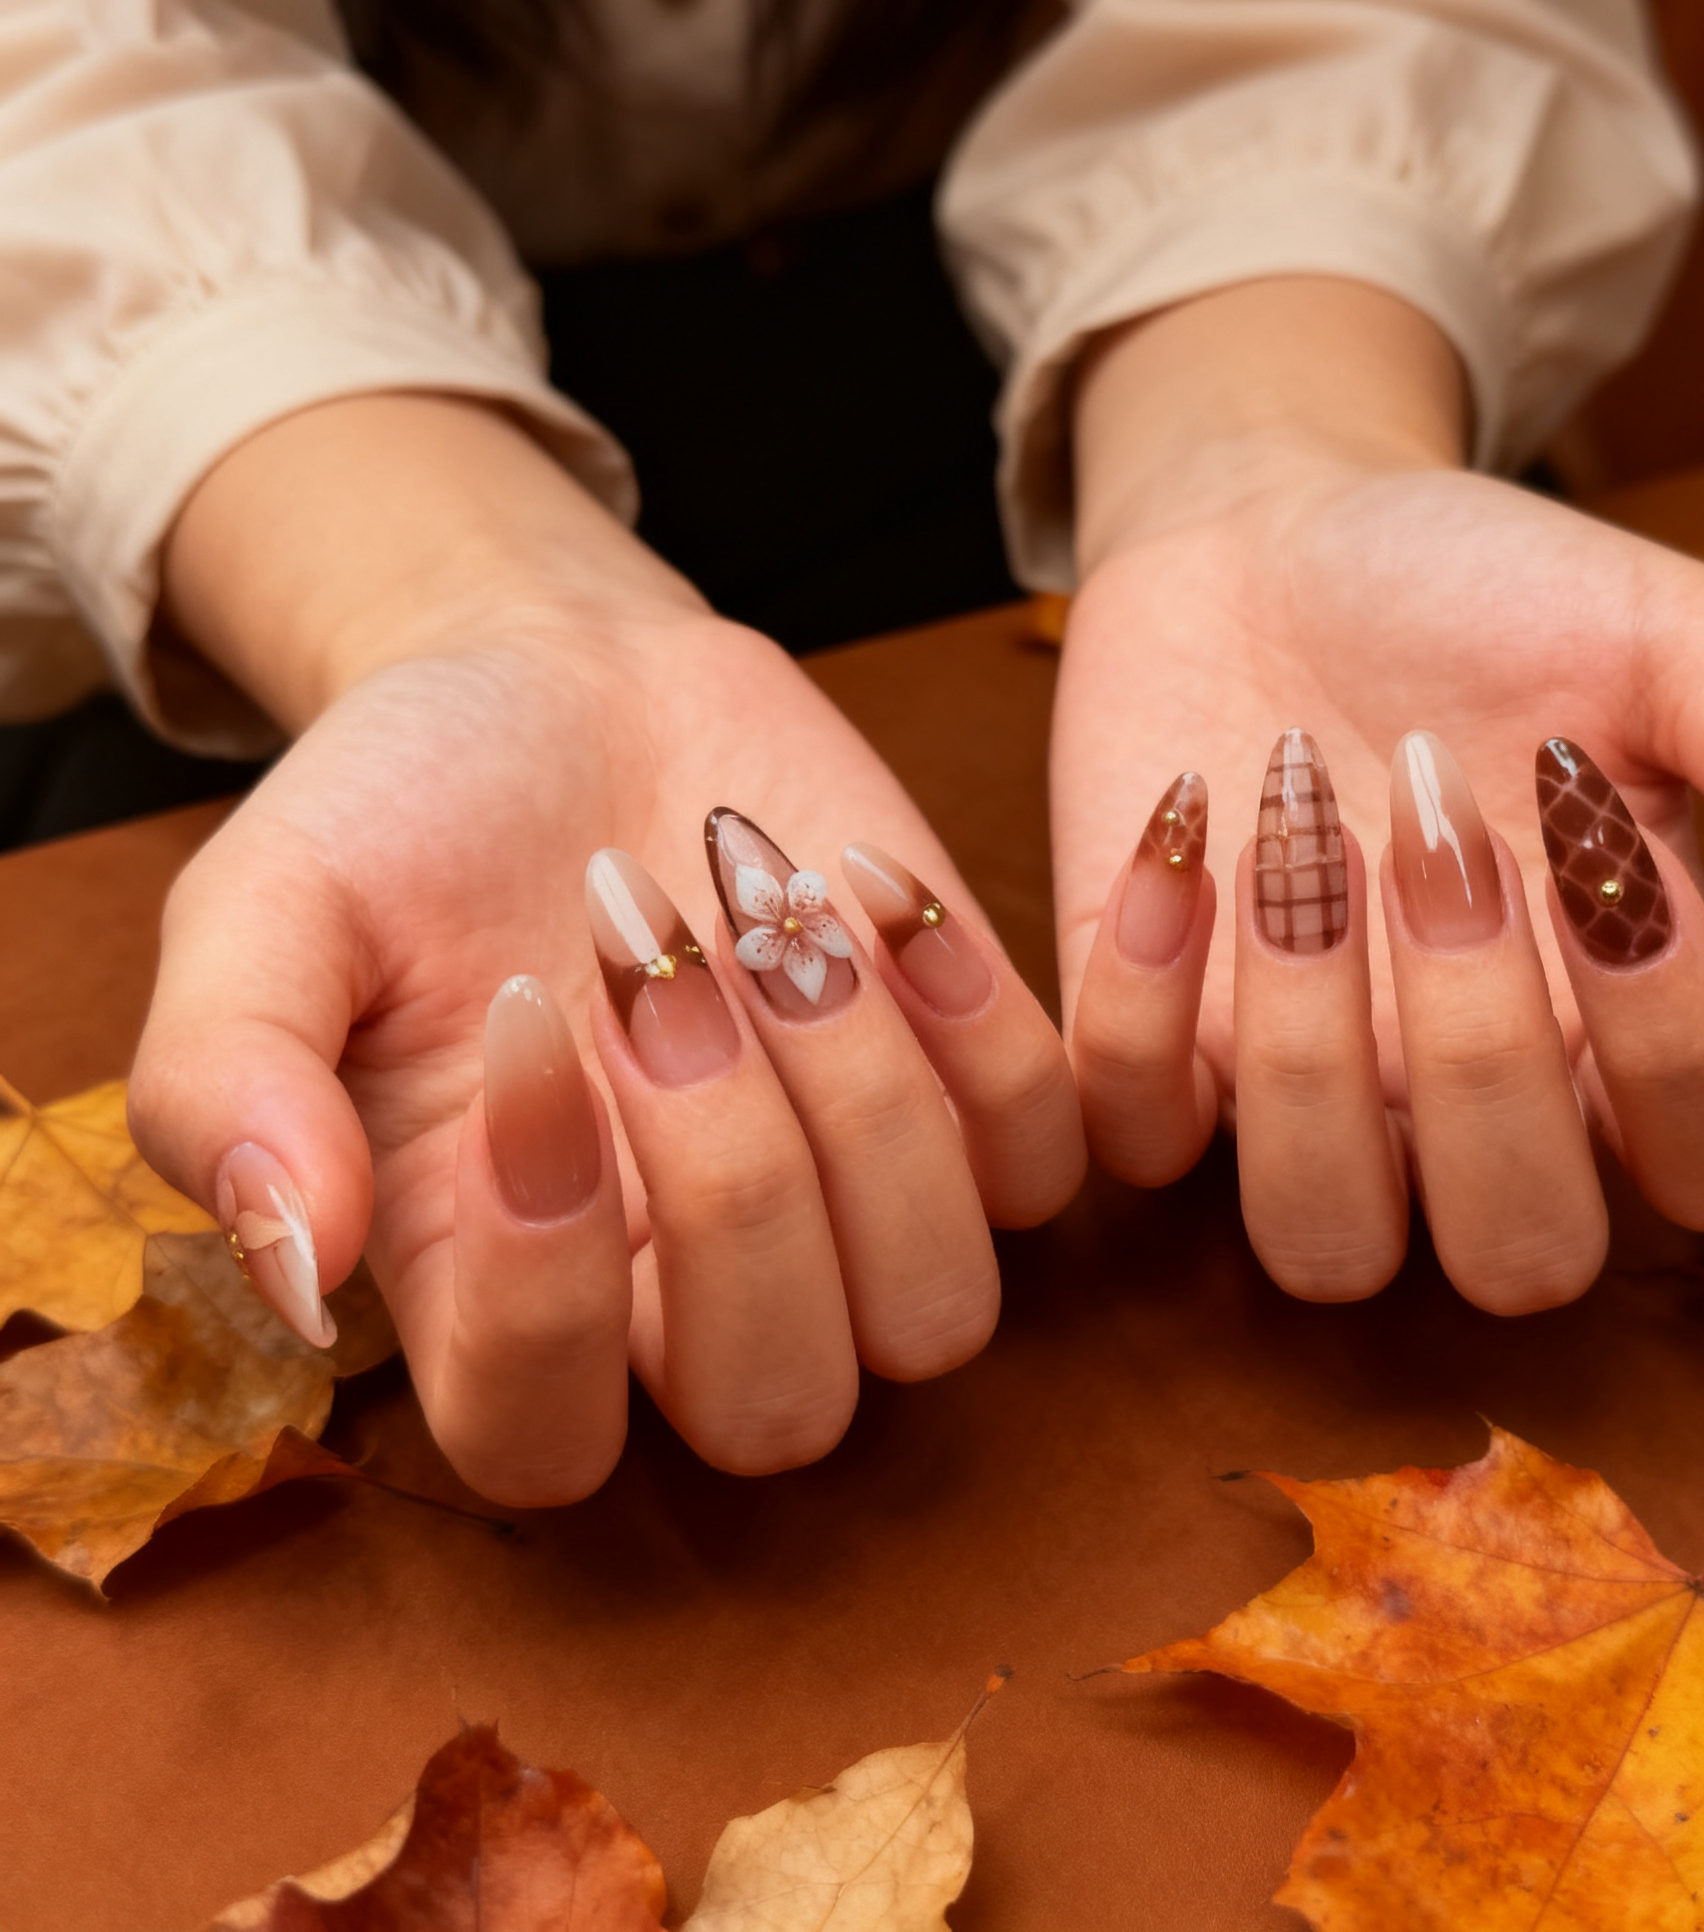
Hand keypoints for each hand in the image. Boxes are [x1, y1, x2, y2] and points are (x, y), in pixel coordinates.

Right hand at [128, 396, 1081, 1503]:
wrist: (562, 685)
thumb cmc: (402, 816)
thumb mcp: (261, 917)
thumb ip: (232, 1086)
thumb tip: (295, 1268)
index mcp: (495, 1291)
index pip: (543, 1440)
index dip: (544, 1288)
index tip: (515, 1023)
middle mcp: (681, 1295)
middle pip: (778, 1407)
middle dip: (731, 1180)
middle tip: (647, 951)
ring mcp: (849, 1212)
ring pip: (939, 1311)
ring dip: (867, 1102)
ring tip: (762, 905)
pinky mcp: (969, 1105)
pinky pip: (1048, 1164)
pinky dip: (982, 1025)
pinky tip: (873, 885)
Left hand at [1056, 281, 1703, 1310]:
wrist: (1272, 530)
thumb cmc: (1486, 592)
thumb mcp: (1677, 636)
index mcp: (1621, 1027)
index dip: (1679, 1038)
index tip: (1600, 832)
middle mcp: (1469, 1107)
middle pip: (1519, 1258)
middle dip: (1485, 1055)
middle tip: (1438, 831)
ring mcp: (1300, 1098)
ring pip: (1320, 1244)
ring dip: (1309, 1048)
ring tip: (1296, 833)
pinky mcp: (1148, 1051)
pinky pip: (1130, 1134)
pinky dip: (1136, 993)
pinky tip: (1181, 822)